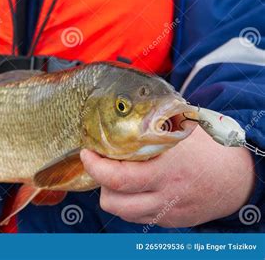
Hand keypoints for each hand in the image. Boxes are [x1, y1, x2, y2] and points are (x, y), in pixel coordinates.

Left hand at [80, 127, 255, 227]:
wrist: (239, 179)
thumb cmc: (210, 148)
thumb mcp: (184, 128)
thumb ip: (158, 121)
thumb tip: (128, 105)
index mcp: (166, 169)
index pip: (118, 178)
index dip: (95, 167)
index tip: (88, 153)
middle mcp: (164, 194)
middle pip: (113, 201)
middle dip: (99, 183)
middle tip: (101, 164)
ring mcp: (167, 211)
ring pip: (122, 213)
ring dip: (113, 195)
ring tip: (117, 176)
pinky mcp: (171, 221)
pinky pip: (138, 218)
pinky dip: (129, 204)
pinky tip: (135, 187)